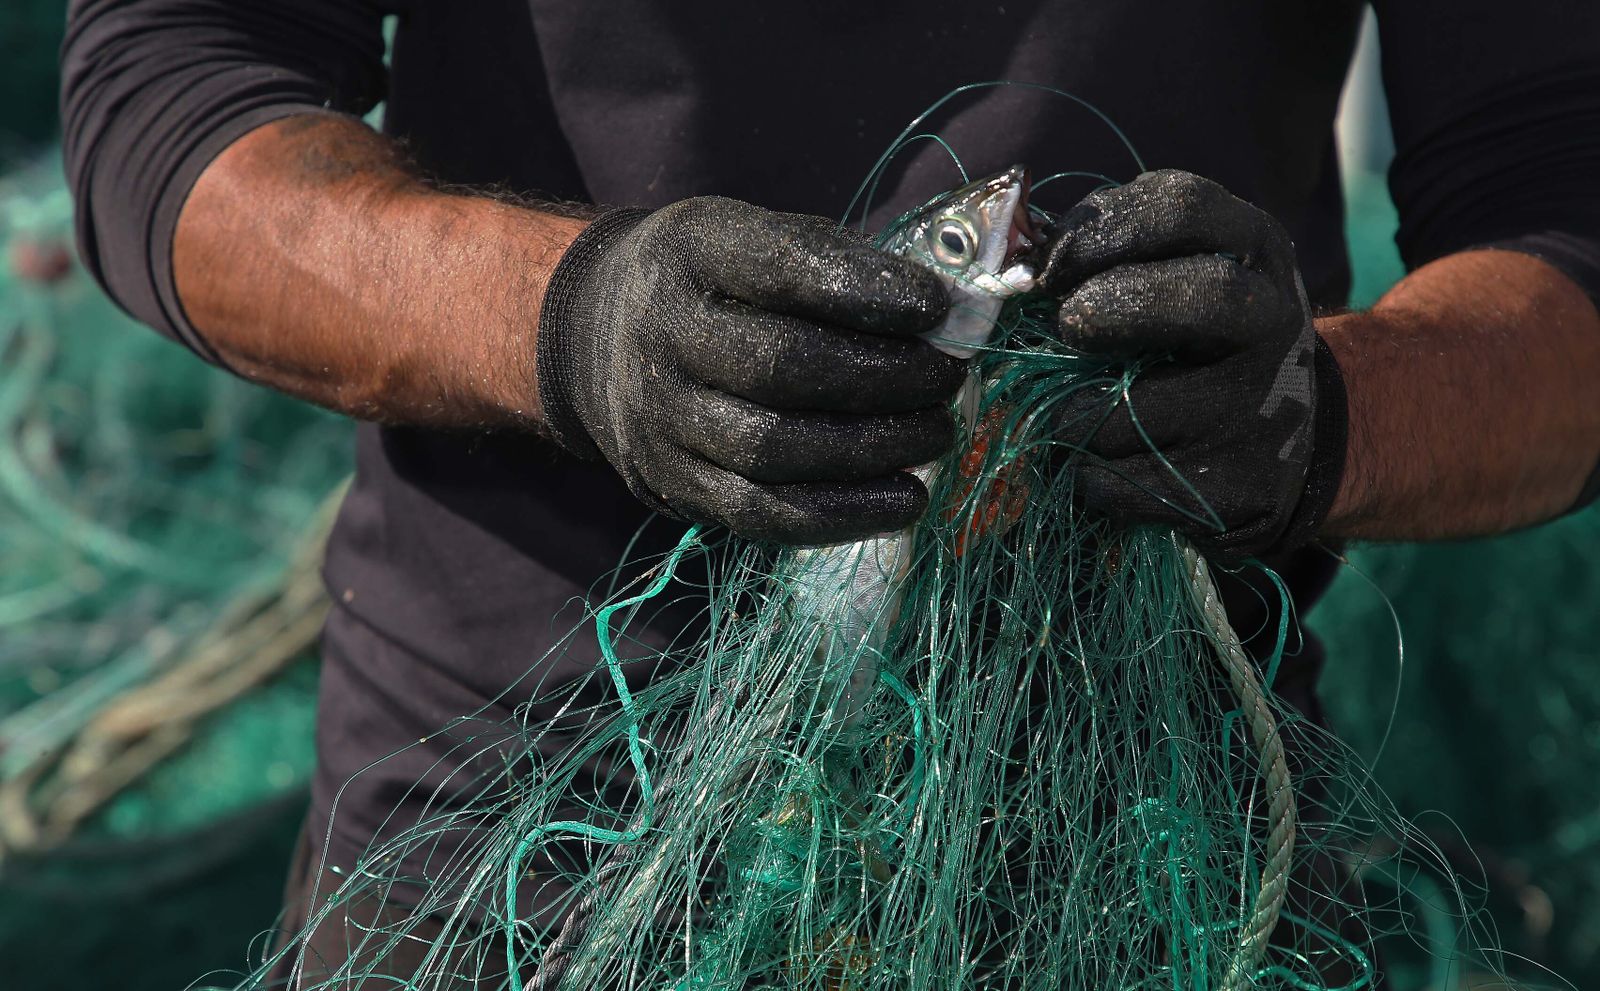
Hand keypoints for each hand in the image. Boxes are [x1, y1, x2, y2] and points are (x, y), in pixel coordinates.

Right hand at [535, 198, 965, 544]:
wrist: (599, 337)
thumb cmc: (718, 285)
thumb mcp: (759, 239)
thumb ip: (842, 268)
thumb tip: (949, 315)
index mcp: (692, 250)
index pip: (779, 267)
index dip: (864, 289)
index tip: (935, 307)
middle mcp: (662, 332)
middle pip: (781, 367)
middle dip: (883, 378)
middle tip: (947, 378)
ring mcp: (659, 415)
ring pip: (773, 450)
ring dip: (872, 450)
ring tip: (935, 434)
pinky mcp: (671, 482)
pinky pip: (762, 513)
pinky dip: (843, 514)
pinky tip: (903, 500)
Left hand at [1036, 170, 1344, 560]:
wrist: (1288, 440)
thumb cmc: (1196, 341)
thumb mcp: (1180, 272)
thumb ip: (1108, 255)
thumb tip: (1015, 267)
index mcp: (1252, 249)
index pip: (1183, 208)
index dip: (1098, 233)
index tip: (1048, 272)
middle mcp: (1272, 321)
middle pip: (1208, 296)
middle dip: (1112, 309)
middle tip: (1066, 328)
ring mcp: (1262, 408)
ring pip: (1143, 409)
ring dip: (1074, 412)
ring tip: (1058, 411)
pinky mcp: (1242, 486)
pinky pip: (1130, 483)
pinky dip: (1087, 475)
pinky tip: (1085, 464)